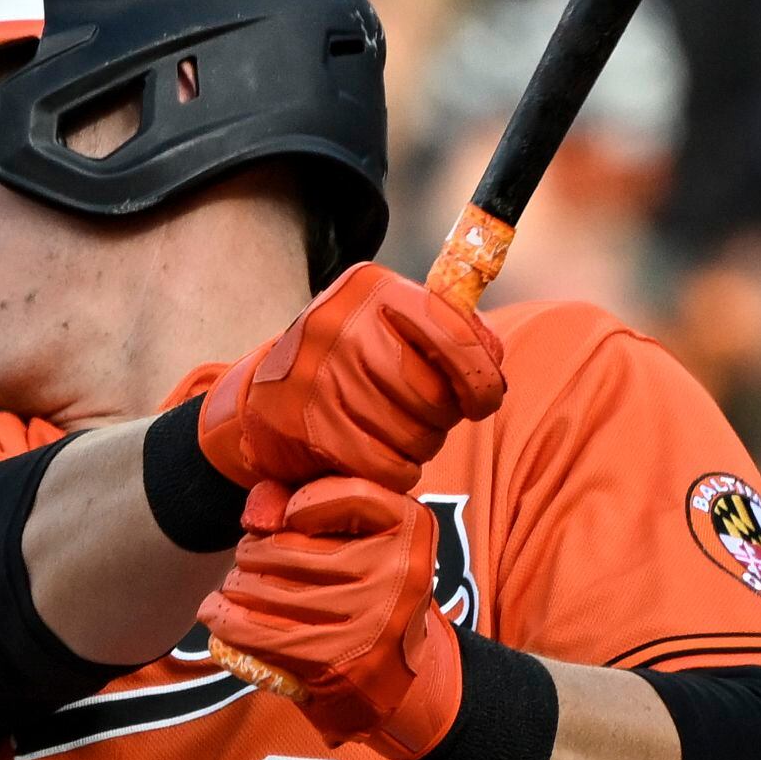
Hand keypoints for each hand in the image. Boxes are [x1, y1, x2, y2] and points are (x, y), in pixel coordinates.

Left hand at [197, 476, 464, 757]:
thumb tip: (258, 511)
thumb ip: (317, 504)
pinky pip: (264, 633)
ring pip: (272, 590)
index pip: (350, 496)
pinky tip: (214, 613)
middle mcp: (401, 571)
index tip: (288, 518)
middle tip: (246, 560)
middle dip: (252, 553)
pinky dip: (228, 621)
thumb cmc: (366, 591)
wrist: (394, 672)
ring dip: (237, 587)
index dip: (305, 502)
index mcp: (411, 528)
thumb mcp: (363, 539)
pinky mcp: (340, 659)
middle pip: (291, 549)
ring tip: (233, 587)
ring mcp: (373, 619)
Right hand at [199, 267, 506, 493]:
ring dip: (420, 447)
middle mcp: (341, 323)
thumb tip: (492, 361)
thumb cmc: (354, 358)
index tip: (483, 402)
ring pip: (411, 435)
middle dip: (443, 418)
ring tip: (401, 434)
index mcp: (373, 288)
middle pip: (433, 395)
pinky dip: (397, 471)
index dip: (481, 379)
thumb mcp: (395, 324)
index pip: (453, 336)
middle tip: (428, 418)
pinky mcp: (304, 425)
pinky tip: (385, 459)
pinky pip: (382, 465)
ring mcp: (317, 374)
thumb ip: (453, 331)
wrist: (268, 391)